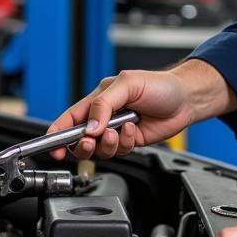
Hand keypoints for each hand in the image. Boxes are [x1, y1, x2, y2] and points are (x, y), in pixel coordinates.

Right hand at [46, 69, 193, 159]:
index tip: (51, 146)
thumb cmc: (158, 85)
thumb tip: (89, 127)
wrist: (185, 99)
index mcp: (97, 100)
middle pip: (80, 139)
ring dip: (107, 144)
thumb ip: (103, 105)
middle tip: (91, 141)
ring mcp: (116, 131)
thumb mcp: (127, 85)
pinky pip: (119, 152)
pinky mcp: (130, 142)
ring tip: (118, 132)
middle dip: (82, 144)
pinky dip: (124, 144)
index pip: (69, 118)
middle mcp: (104, 117)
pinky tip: (134, 130)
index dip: (57, 133)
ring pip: (99, 149)